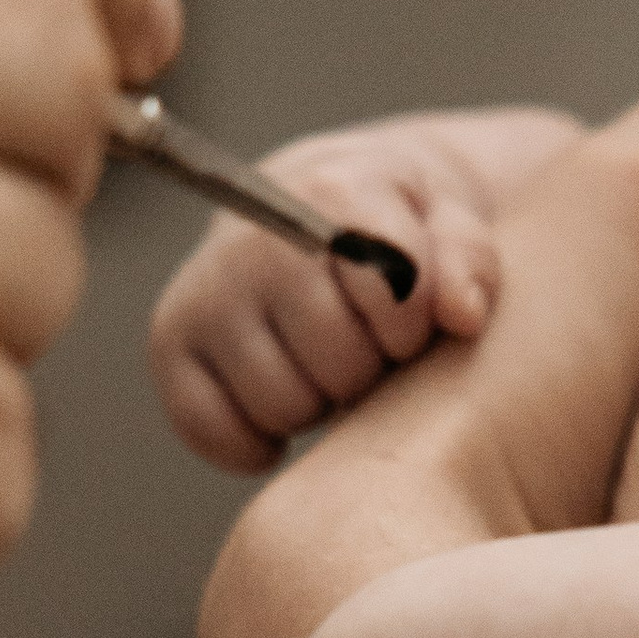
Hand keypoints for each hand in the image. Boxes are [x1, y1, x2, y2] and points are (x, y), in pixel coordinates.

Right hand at [152, 106, 581, 471]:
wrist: (313, 213)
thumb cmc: (397, 232)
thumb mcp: (451, 227)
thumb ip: (469, 262)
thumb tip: (462, 316)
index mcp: (333, 195)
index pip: (392, 294)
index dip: (411, 326)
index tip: (407, 319)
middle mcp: (254, 239)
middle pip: (340, 363)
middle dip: (369, 369)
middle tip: (367, 346)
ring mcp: (203, 292)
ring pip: (284, 405)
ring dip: (319, 403)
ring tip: (326, 363)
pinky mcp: (169, 345)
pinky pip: (213, 432)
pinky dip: (254, 442)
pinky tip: (286, 398)